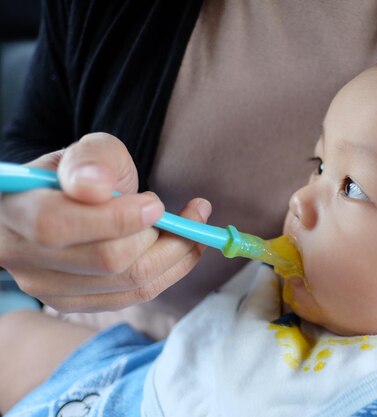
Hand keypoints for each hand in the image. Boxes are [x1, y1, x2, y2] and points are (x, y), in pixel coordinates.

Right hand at [0, 133, 210, 310]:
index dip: (117, 218)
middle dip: (161, 236)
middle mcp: (20, 255)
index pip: (57, 225)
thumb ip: (93, 160)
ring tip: (190, 225)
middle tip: (187, 213)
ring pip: (129, 284)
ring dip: (176, 254)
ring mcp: (45, 286)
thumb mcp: (91, 150)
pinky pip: (135, 296)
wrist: (74, 203)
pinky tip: (179, 247)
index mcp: (14, 207)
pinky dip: (170, 271)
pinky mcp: (74, 302)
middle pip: (106, 261)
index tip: (156, 203)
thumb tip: (94, 187)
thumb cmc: (84, 173)